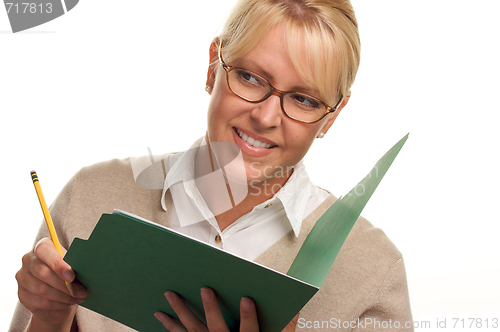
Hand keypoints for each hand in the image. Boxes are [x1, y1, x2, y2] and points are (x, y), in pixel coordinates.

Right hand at [15, 237, 87, 327]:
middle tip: (82, 291)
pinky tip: (68, 303)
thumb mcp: (72, 264)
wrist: (57, 293)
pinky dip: (58, 304)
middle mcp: (28, 260)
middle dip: (65, 284)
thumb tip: (85, 268)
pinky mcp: (23, 294)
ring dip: (64, 296)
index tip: (71, 275)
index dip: (58, 263)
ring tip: (79, 297)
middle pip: (43, 272)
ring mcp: (23, 278)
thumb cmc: (67, 273)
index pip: (44, 250)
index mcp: (41, 247)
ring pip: (42, 289)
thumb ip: (74, 263)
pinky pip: (41, 301)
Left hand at [154, 287, 298, 331]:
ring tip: (170, 295)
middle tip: (205, 289)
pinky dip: (169, 326)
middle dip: (210, 308)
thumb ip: (285, 329)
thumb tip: (296, 310)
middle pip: (216, 329)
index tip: (247, 298)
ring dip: (180, 312)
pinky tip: (160, 316)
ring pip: (191, 331)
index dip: (249, 316)